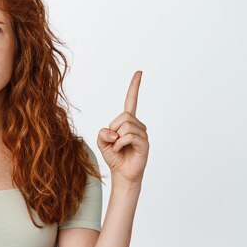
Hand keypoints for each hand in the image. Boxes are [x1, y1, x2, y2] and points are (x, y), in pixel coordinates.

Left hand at [96, 71, 148, 186]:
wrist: (122, 173)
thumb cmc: (113, 156)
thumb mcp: (101, 141)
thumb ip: (102, 132)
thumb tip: (115, 131)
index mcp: (127, 121)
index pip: (131, 100)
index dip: (134, 87)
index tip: (139, 72)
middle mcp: (137, 125)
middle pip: (123, 116)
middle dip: (113, 128)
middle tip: (114, 141)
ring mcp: (142, 133)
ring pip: (125, 125)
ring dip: (116, 138)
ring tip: (118, 147)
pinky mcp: (144, 143)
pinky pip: (128, 136)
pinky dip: (119, 143)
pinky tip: (120, 150)